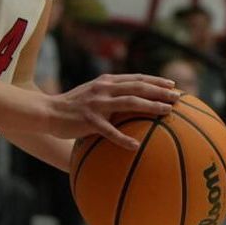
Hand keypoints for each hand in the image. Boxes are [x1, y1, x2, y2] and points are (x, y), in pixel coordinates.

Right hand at [47, 74, 178, 150]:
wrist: (47, 112)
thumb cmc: (72, 107)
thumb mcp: (92, 94)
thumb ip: (110, 95)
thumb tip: (131, 103)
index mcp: (106, 82)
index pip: (136, 78)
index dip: (155, 81)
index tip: (173, 85)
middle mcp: (103, 89)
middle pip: (137, 87)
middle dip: (160, 91)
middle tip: (178, 97)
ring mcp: (96, 104)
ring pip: (129, 103)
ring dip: (150, 106)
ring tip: (166, 112)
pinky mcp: (88, 120)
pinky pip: (109, 131)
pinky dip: (123, 138)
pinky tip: (136, 146)